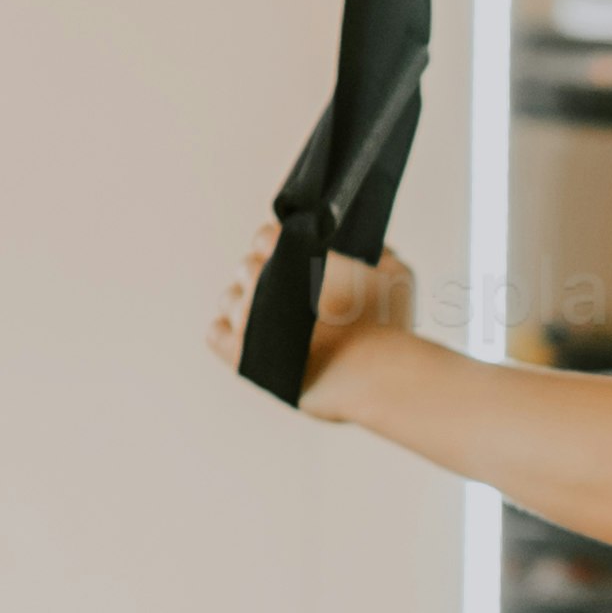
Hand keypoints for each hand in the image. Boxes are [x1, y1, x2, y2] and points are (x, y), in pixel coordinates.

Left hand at [211, 220, 413, 416]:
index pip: (265, 236)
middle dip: (265, 276)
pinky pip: (215, 334)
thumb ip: (377, 254)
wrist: (373, 376)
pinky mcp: (242, 356)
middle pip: (246, 267)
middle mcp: (262, 280)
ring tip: (277, 322)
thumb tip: (370, 249)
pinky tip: (250, 337)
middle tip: (292, 296)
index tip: (294, 261)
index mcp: (292, 253)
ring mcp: (248, 318)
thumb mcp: (395, 275)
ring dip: (247, 305)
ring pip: (230, 299)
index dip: (278, 246)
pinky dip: (227, 331)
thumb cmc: (387, 325)